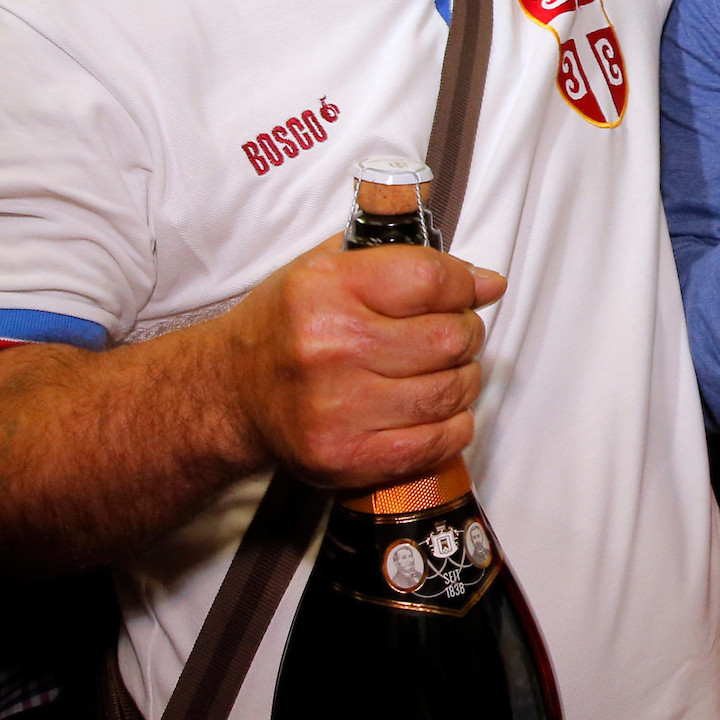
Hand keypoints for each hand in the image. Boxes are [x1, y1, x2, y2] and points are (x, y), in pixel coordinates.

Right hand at [224, 237, 506, 489]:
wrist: (232, 395)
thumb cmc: (286, 328)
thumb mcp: (327, 269)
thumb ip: (405, 261)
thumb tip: (487, 281)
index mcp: (324, 291)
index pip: (430, 278)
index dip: (464, 285)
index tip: (468, 292)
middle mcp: (331, 349)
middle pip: (450, 338)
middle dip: (465, 333)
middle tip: (451, 335)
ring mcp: (339, 410)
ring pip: (452, 390)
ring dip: (463, 379)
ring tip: (441, 372)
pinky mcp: (349, 457)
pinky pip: (440, 440)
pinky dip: (454, 424)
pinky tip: (435, 410)